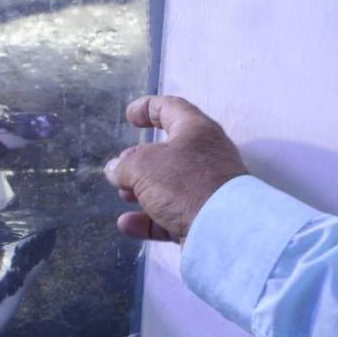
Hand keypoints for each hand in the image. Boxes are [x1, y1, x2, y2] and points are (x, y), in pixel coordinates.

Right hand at [104, 95, 248, 241]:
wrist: (223, 229)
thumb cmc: (184, 183)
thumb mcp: (143, 166)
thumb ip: (124, 165)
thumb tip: (114, 169)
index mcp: (195, 131)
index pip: (171, 109)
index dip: (148, 108)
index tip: (130, 116)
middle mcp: (204, 156)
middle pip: (167, 152)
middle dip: (139, 160)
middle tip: (121, 167)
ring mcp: (204, 189)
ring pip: (166, 185)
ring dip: (141, 190)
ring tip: (123, 195)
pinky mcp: (202, 218)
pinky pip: (169, 215)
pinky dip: (147, 219)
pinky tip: (127, 224)